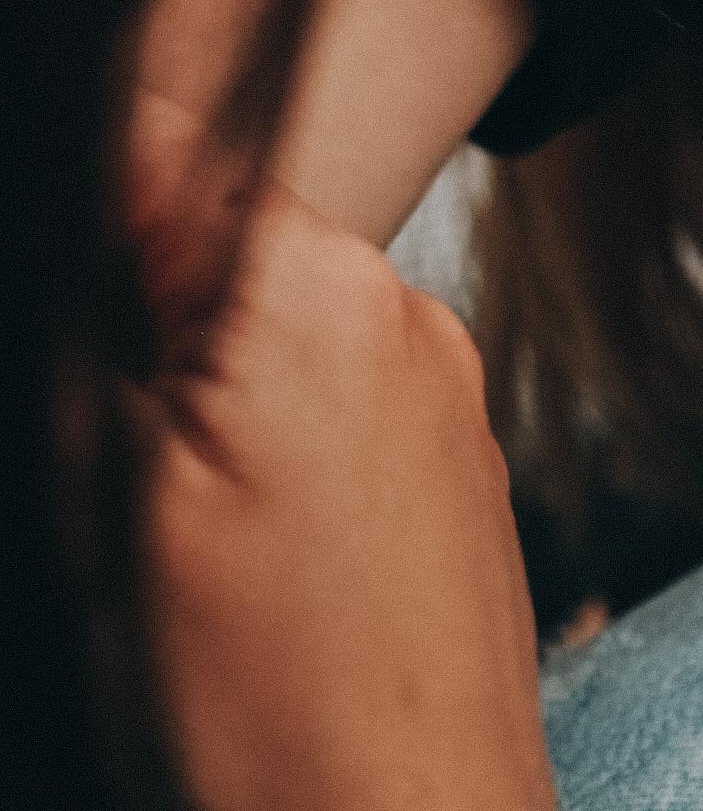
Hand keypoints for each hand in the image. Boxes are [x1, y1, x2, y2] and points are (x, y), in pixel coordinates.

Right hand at [131, 101, 553, 810]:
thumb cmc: (267, 702)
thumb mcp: (117, 500)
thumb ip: (100, 334)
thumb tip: (107, 212)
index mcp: (309, 285)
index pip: (170, 160)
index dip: (97, 222)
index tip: (82, 322)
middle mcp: (400, 308)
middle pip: (226, 263)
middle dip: (151, 342)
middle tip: (126, 479)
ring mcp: (445, 390)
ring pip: (280, 347)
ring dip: (217, 414)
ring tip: (195, 552)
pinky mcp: (460, 467)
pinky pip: (343, 416)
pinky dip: (281, 468)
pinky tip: (261, 580)